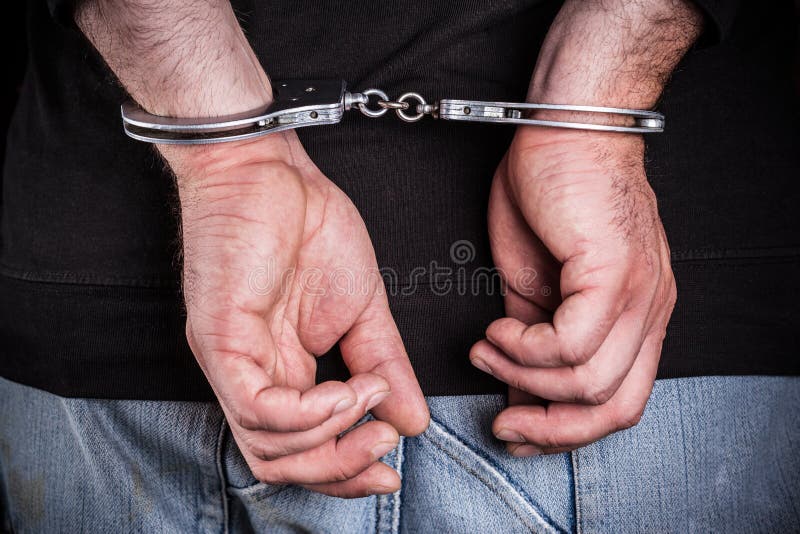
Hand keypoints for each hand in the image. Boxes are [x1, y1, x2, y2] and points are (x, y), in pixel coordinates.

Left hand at [168, 132, 428, 496]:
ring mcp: (232, 361)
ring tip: (368, 396)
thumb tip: (411, 416)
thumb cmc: (306, 225)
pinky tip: (343, 389)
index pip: (305, 445)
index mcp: (284, 369)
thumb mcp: (364, 307)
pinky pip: (257, 407)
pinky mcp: (219, 340)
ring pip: (267, 446)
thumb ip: (385, 364)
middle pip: (282, 461)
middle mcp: (253, 375)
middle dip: (340, 468)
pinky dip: (308, 413)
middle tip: (385, 444)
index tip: (391, 467)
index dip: (347, 468)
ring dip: (331, 436)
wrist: (271, 170)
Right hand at [470, 127, 675, 454]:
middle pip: (616, 407)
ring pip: (592, 381)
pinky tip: (499, 329)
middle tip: (504, 423)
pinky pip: (573, 343)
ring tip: (488, 349)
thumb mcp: (534, 288)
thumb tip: (516, 393)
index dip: (568, 432)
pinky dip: (527, 349)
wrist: (562, 128)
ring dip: (524, 378)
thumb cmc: (549, 196)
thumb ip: (532, 344)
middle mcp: (650, 312)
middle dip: (553, 429)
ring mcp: (640, 293)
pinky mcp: (616, 272)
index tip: (518, 432)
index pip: (620, 402)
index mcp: (637, 318)